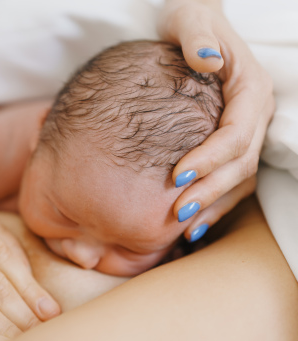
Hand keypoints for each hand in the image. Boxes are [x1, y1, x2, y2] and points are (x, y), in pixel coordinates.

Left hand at [158, 0, 274, 240]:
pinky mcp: (235, 141)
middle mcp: (256, 113)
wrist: (193, 24)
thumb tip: (207, 57)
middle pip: (240, 161)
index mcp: (250, 88)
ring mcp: (249, 129)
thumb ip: (198, 38)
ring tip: (185, 229)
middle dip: (209, 189)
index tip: (175, 175)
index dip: (210, 157)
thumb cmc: (188, 20)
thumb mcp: (190, 19)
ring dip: (215, 204)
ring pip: (240, 176)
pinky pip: (233, 178)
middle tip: (176, 213)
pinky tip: (193, 225)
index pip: (236, 132)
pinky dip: (216, 202)